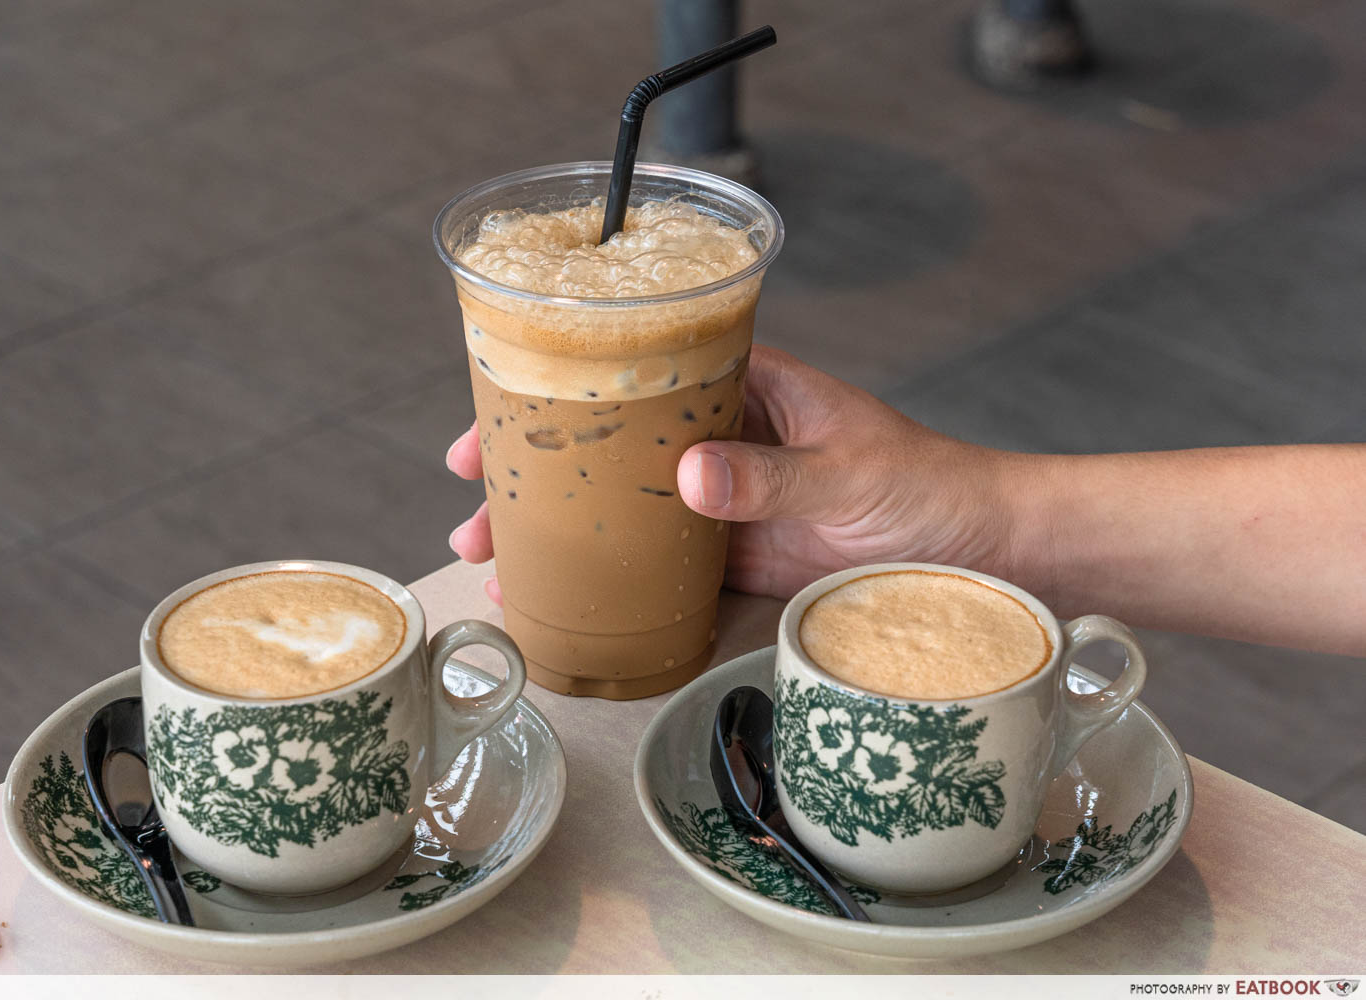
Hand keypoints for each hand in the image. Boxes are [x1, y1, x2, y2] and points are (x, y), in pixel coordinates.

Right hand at [445, 346, 1015, 602]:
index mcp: (742, 387)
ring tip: (495, 566)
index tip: (496, 417)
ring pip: (621, 510)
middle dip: (536, 475)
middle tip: (471, 509)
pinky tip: (564, 606)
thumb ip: (770, 477)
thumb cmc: (928, 485)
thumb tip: (686, 478)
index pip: (634, 374)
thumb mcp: (849, 473)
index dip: (558, 392)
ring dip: (561, 534)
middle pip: (608, 446)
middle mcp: (717, 437)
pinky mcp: (733, 558)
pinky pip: (660, 569)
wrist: (982, 551)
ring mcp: (720, 501)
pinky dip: (612, 585)